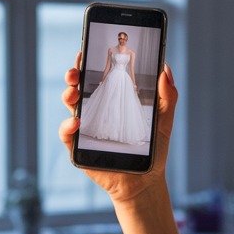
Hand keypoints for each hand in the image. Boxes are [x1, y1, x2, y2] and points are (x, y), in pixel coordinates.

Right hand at [59, 53, 176, 201]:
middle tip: (75, 71)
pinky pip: (67, 134)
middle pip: (78, 88)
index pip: (97, 78)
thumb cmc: (153, 151)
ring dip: (68, 95)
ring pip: (69, 107)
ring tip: (73, 92)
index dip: (88, 64)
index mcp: (112, 102)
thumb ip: (167, 96)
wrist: (145, 182)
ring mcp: (85, 130)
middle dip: (73, 75)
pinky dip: (67, 126)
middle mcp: (95, 112)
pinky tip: (76, 121)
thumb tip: (166, 69)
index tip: (84, 51)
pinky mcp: (79, 148)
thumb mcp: (164, 120)